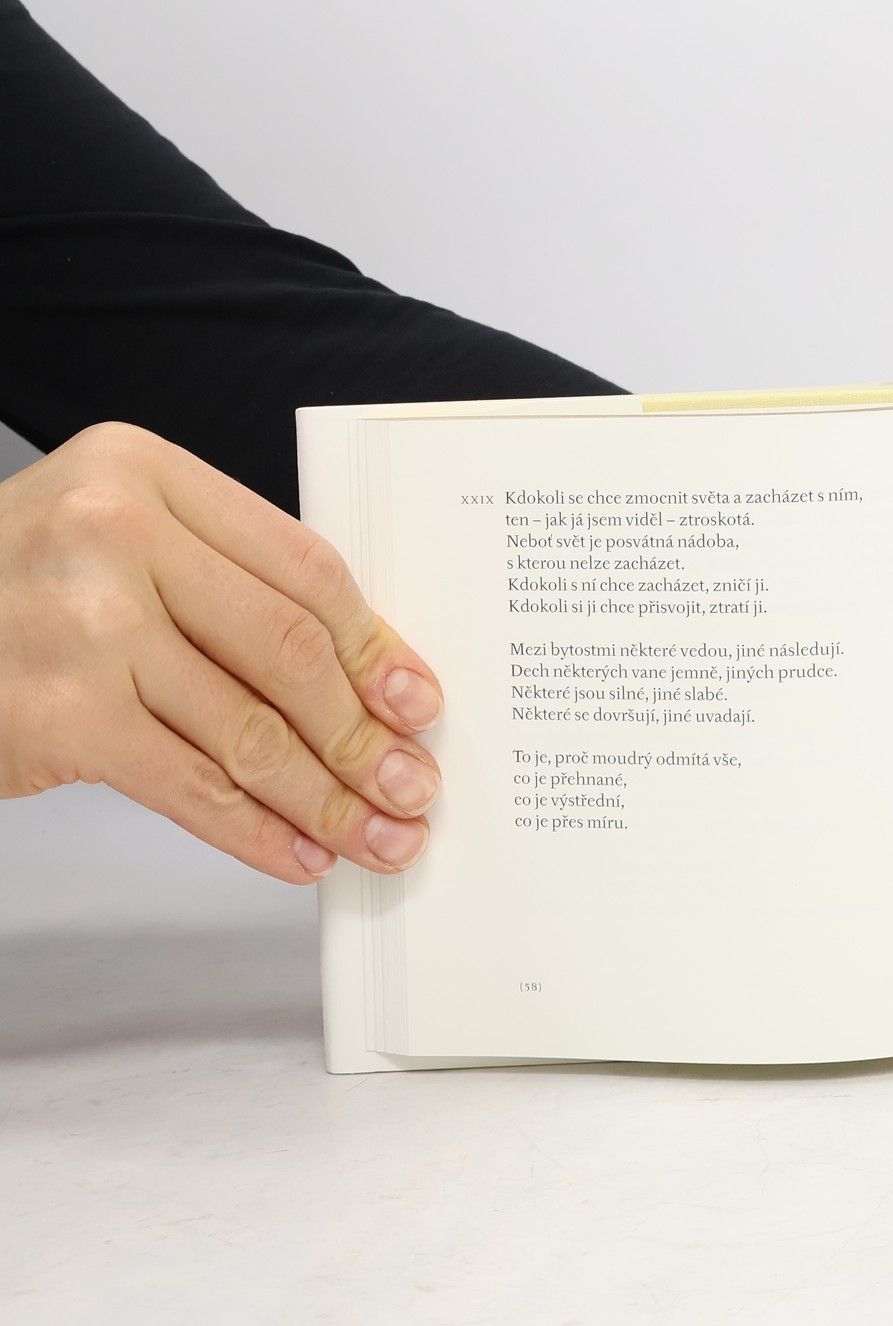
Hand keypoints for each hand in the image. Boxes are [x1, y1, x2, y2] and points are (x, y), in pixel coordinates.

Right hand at [0, 421, 442, 882]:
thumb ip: (221, 577)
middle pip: (287, 647)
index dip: (373, 644)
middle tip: (415, 784)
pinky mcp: (55, 715)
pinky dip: (253, 829)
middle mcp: (115, 532)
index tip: (420, 701)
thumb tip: (367, 675)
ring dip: (325, 795)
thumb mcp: (113, 539)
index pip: (302, 565)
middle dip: (364, 732)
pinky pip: (188, 784)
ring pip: (248, 727)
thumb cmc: (17, 588)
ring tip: (379, 835)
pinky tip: (299, 855)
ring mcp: (81, 625)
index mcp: (146, 470)